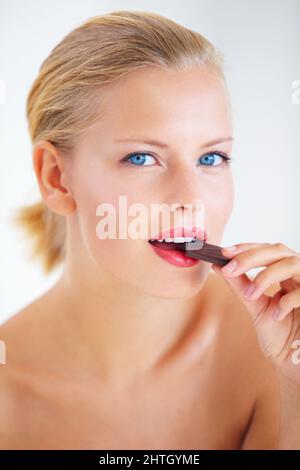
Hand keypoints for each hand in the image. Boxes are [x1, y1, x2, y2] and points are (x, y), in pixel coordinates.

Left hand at [211, 242, 299, 385]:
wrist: (293, 360)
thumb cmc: (278, 333)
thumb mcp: (255, 306)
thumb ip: (241, 286)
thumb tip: (219, 266)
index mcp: (285, 272)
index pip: (266, 250)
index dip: (246, 248)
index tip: (224, 253)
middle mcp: (298, 274)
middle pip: (278, 250)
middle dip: (251, 257)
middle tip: (229, 269)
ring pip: (292, 263)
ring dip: (266, 276)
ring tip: (251, 295)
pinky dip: (287, 301)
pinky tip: (276, 314)